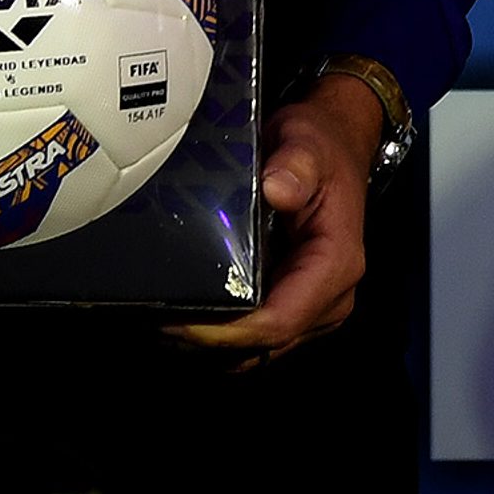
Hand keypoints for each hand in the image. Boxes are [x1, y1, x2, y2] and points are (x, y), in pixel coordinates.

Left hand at [172, 73, 382, 360]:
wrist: (336, 147)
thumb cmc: (321, 146)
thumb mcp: (308, 144)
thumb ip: (296, 165)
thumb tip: (277, 189)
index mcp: (336, 264)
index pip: (280, 320)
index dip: (229, 332)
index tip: (181, 322)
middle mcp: (331, 297)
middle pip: (266, 344)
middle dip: (210, 340)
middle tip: (157, 322)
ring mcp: (316, 308)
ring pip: (260, 350)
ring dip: (213, 343)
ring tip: (164, 320)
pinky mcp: (297, 306)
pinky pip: (258, 339)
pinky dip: (223, 336)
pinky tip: (187, 314)